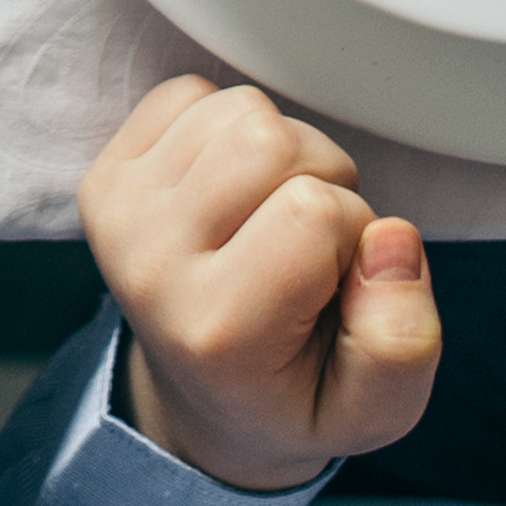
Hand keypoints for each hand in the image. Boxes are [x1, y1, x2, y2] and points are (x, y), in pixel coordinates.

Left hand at [76, 77, 438, 490]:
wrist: (209, 403)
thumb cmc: (298, 398)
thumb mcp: (374, 411)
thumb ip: (401, 341)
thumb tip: (390, 238)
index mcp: (215, 331)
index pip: (315, 211)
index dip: (354, 233)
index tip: (339, 281)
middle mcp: (149, 267)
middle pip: (270, 142)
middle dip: (322, 179)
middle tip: (313, 244)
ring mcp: (118, 215)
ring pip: (237, 109)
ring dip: (281, 150)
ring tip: (276, 218)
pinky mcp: (105, 176)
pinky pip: (189, 94)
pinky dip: (230, 130)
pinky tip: (234, 194)